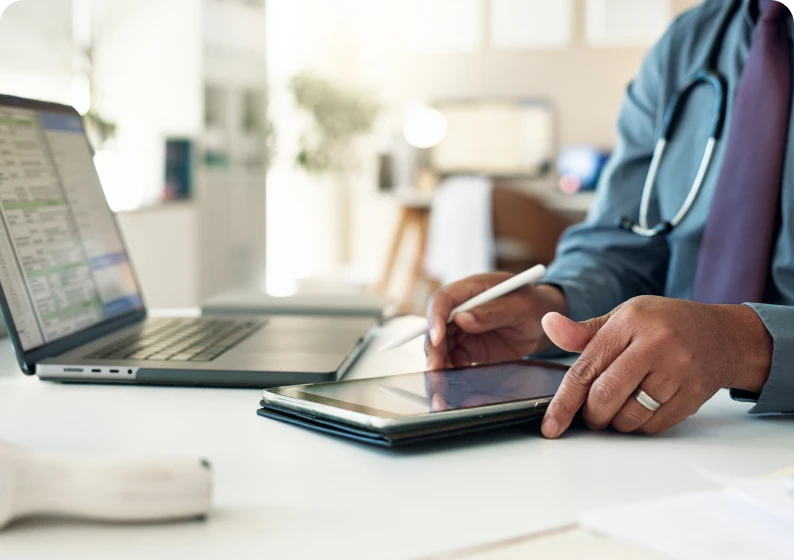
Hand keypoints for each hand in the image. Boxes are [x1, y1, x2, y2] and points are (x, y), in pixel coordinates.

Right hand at [425, 273, 566, 370]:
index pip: (443, 299)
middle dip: (433, 348)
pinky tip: (453, 381)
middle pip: (436, 326)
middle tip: (436, 369)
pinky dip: (448, 370)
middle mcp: (461, 307)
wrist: (544, 324)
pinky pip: (451, 359)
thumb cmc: (535, 306)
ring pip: (440, 345)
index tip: (437, 339)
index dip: (435, 318)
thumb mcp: (521, 306)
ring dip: (438, 363)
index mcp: (473, 288)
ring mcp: (462, 328)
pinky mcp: (467, 347)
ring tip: (441, 381)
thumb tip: (461, 319)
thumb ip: (493, 312)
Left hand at [539, 296, 772, 438]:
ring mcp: (677, 372)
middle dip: (591, 414)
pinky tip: (641, 408)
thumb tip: (548, 324)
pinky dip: (638, 425)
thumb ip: (584, 332)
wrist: (724, 336)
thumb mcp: (624, 317)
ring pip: (629, 417)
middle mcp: (655, 345)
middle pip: (605, 397)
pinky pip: (652, 426)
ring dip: (614, 422)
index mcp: (630, 322)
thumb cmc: (665, 325)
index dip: (564, 401)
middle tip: (592, 412)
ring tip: (618, 406)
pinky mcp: (693, 396)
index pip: (586, 368)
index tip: (551, 425)